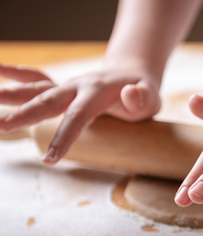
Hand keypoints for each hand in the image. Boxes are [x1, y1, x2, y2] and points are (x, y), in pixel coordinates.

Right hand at [0, 62, 160, 164]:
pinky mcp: (62, 86)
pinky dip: (15, 74)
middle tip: (2, 125)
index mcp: (98, 92)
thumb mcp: (151, 98)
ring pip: (36, 88)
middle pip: (49, 100)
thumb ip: (143, 98)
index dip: (64, 137)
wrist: (133, 73)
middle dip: (26, 114)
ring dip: (11, 94)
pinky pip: (36, 78)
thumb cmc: (143, 92)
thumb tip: (130, 94)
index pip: (79, 117)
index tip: (50, 158)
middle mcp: (78, 85)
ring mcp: (67, 85)